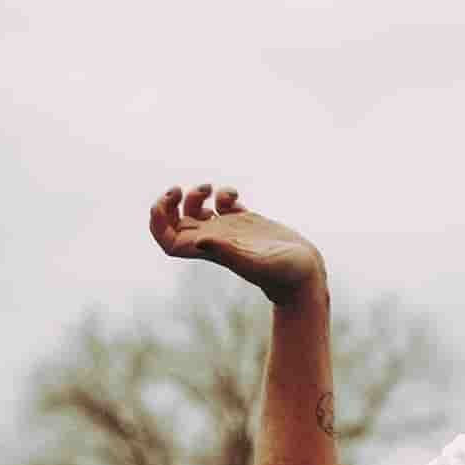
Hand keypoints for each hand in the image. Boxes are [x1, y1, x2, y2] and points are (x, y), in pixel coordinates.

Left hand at [147, 181, 324, 303]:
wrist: (306, 275)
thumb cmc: (282, 273)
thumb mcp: (254, 261)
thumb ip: (227, 250)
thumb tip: (199, 239)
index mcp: (209, 251)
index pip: (168, 240)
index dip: (158, 222)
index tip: (165, 203)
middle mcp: (215, 241)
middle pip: (176, 223)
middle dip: (171, 203)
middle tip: (178, 189)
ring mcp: (231, 232)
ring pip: (197, 212)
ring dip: (196, 195)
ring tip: (211, 189)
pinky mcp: (248, 224)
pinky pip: (223, 207)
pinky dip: (222, 195)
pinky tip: (234, 195)